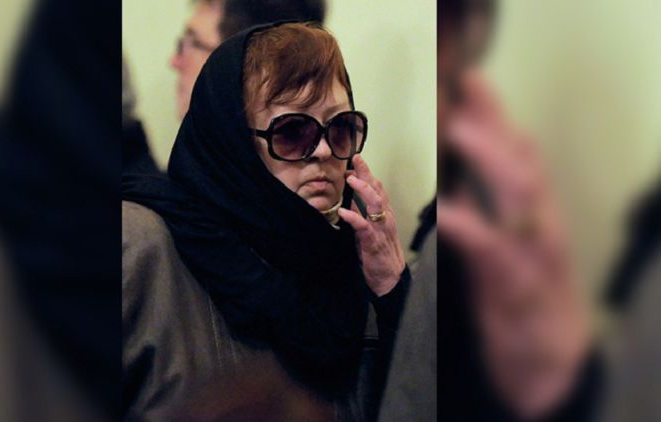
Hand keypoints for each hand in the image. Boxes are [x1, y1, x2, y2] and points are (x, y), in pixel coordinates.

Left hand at [338, 154, 405, 296]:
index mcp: (384, 212)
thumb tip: (349, 198)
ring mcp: (380, 228)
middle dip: (367, 173)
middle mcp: (385, 217)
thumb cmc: (377, 251)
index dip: (367, 173)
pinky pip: (363, 226)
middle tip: (356, 159)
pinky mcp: (373, 241)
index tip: (356, 159)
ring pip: (375, 203)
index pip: (377, 187)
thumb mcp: (369, 227)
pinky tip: (343, 212)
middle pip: (377, 190)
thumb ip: (362, 212)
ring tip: (350, 179)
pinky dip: (353, 217)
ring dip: (363, 190)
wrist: (387, 276)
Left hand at [438, 72, 589, 419]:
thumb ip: (496, 209)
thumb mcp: (514, 248)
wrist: (549, 365)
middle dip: (496, 122)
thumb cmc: (527, 298)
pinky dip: (470, 226)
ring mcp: (531, 255)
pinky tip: (447, 211)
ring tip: (458, 130)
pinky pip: (492, 251)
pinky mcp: (514, 287)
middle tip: (468, 87)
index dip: (499, 117)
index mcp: (535, 216)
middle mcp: (540, 226)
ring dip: (489, 160)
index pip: (521, 155)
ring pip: (519, 196)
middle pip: (523, 162)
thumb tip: (470, 176)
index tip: (473, 82)